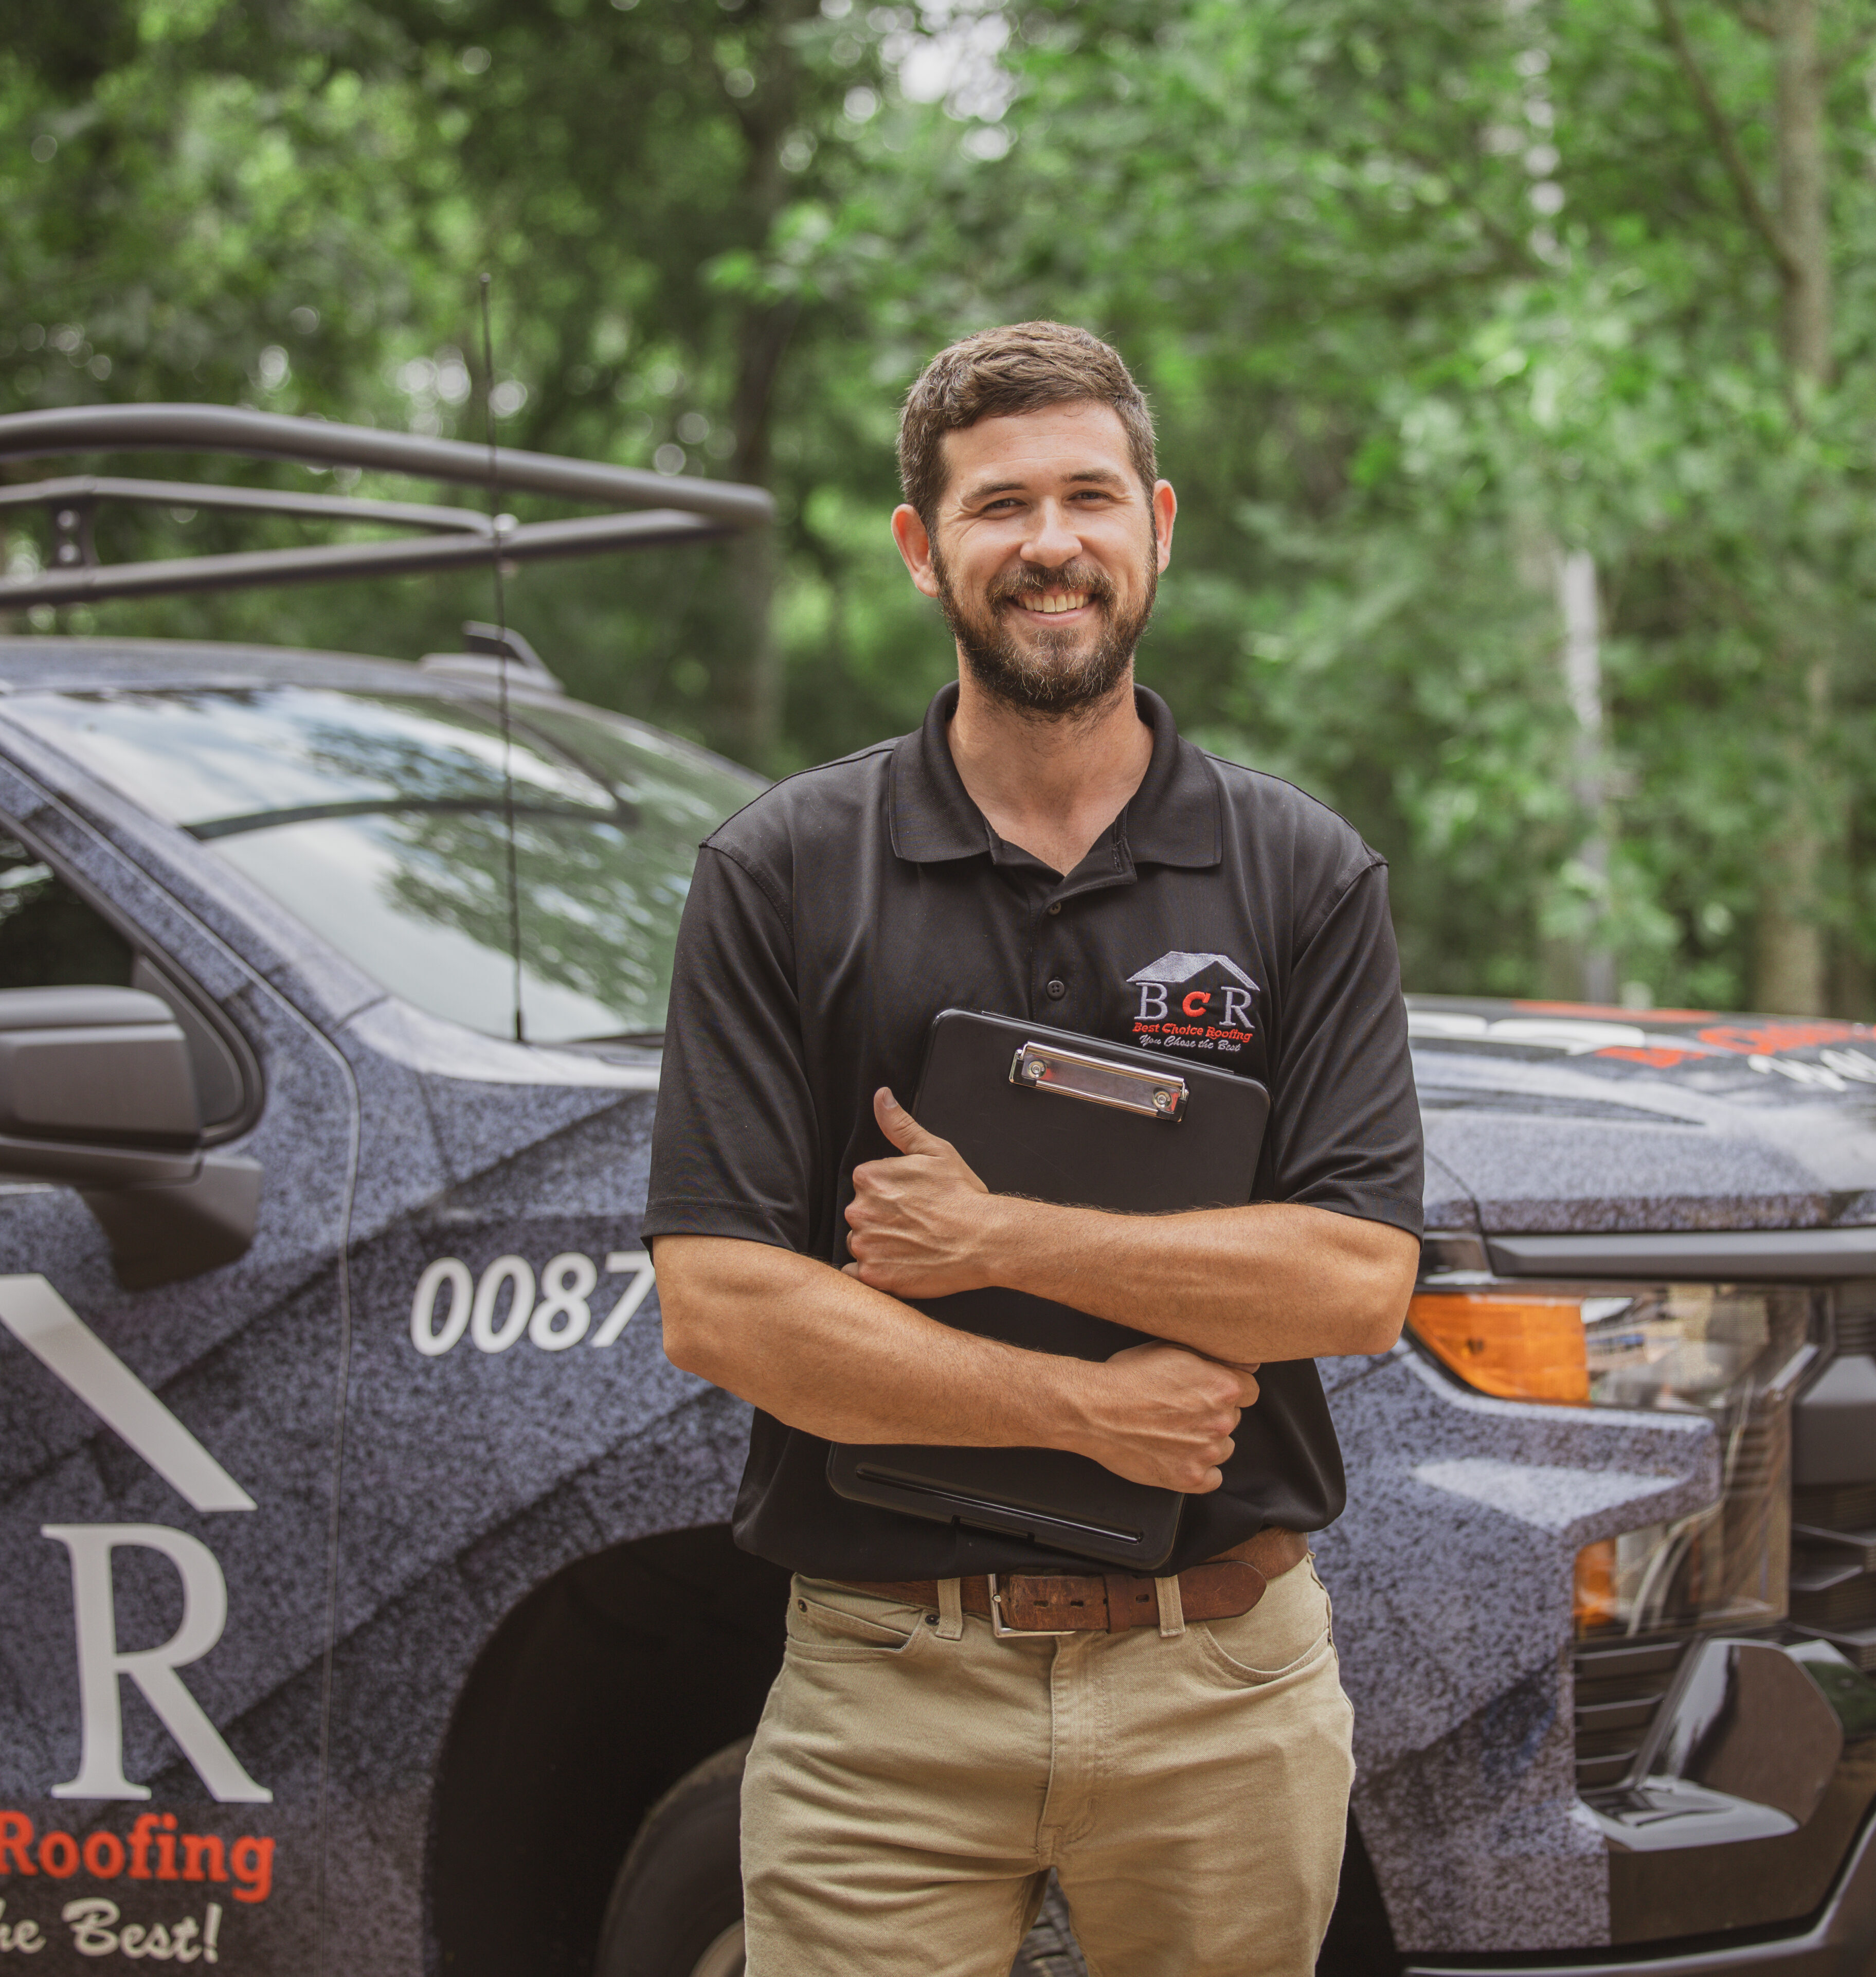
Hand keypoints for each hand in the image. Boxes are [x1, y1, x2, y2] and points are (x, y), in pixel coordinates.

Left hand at [843, 1088, 994, 1297]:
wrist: (985, 1239)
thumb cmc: (963, 1196)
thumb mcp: (934, 1150)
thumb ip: (899, 1125)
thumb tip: (881, 1097)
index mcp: (868, 1177)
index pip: (866, 1186)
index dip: (891, 1194)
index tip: (913, 1201)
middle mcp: (858, 1210)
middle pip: (861, 1215)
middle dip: (883, 1219)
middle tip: (917, 1224)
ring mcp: (865, 1245)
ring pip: (861, 1243)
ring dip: (880, 1246)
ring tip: (913, 1245)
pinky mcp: (873, 1275)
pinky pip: (858, 1274)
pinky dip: (874, 1271)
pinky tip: (900, 1264)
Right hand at [1065, 1343, 1260, 1493]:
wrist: (1094, 1409)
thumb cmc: (1127, 1378)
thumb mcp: (1173, 1349)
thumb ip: (1214, 1356)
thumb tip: (1246, 1363)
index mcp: (1223, 1387)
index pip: (1249, 1390)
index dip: (1226, 1390)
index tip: (1207, 1392)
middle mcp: (1221, 1420)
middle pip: (1233, 1419)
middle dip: (1213, 1415)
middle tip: (1181, 1410)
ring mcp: (1206, 1452)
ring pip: (1223, 1448)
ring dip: (1206, 1442)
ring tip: (1173, 1432)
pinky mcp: (1190, 1478)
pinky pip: (1212, 1478)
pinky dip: (1198, 1470)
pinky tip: (1176, 1455)